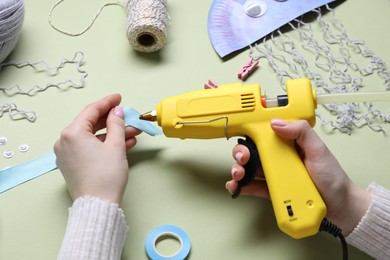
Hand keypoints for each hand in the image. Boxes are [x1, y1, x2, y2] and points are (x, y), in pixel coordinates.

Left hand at [54, 94, 140, 204]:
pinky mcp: (72, 164)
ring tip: (132, 134)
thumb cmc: (106, 175)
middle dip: (113, 121)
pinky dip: (105, 145)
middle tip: (128, 117)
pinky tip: (123, 144)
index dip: (108, 102)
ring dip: (112, 134)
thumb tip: (116, 111)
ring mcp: (67, 154)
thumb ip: (116, 123)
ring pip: (92, 137)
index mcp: (72, 133)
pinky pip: (89, 148)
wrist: (98, 205)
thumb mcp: (115, 145)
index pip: (91, 111)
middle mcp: (64, 141)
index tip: (119, 97)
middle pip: (91, 124)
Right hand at [226, 119, 370, 235]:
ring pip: (250, 169)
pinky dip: (243, 187)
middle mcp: (280, 158)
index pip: (265, 135)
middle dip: (241, 155)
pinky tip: (237, 187)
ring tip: (239, 176)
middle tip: (243, 160)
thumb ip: (301, 132)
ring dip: (239, 170)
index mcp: (289, 145)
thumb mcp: (319, 150)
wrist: (340, 207)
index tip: (246, 139)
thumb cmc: (332, 178)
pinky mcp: (274, 191)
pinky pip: (255, 187)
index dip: (251, 135)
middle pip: (252, 152)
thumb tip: (276, 123)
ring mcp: (276, 175)